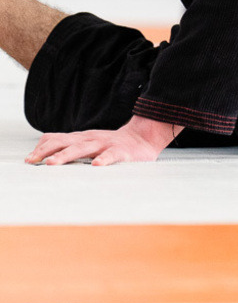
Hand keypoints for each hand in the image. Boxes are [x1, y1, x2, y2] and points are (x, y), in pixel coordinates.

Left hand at [25, 115, 179, 166]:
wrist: (144, 136)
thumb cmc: (113, 143)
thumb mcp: (88, 141)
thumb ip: (70, 145)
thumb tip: (43, 153)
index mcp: (81, 138)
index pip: (57, 138)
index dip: (42, 148)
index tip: (29, 159)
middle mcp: (90, 139)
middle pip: (65, 142)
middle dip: (47, 152)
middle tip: (33, 161)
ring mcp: (105, 144)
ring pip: (83, 148)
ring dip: (66, 155)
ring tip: (53, 163)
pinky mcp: (121, 151)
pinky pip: (111, 155)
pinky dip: (103, 160)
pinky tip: (97, 166)